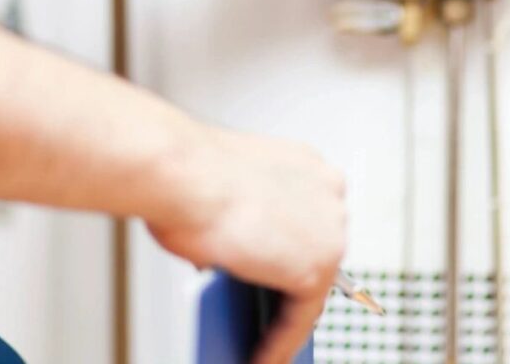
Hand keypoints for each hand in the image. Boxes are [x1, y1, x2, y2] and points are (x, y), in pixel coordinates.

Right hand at [148, 128, 347, 363]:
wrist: (180, 174)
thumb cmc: (187, 174)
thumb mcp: (223, 192)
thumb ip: (243, 222)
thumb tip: (235, 255)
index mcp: (306, 165)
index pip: (307, 219)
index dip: (290, 248)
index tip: (280, 270)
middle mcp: (327, 191)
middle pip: (314, 252)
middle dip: (289, 281)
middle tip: (267, 311)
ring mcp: (329, 230)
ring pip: (310, 288)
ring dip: (284, 316)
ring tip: (263, 341)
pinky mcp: (317, 269)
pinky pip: (301, 318)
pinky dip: (279, 343)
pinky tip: (261, 356)